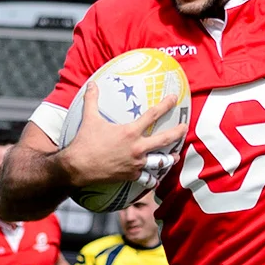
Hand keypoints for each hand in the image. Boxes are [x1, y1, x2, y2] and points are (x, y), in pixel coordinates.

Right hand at [56, 81, 186, 190]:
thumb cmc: (85, 142)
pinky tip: (156, 180)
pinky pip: (147, 178)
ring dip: (170, 159)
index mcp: (130, 132)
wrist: (78, 167)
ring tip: (176, 157)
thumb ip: (92, 100)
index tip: (174, 98)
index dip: (165, 104)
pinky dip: (152, 179)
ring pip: (160, 162)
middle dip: (178, 132)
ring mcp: (136, 163)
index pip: (153, 115)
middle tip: (185, 128)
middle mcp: (137, 148)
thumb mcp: (90, 118)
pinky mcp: (131, 176)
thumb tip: (91, 84)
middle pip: (165, 139)